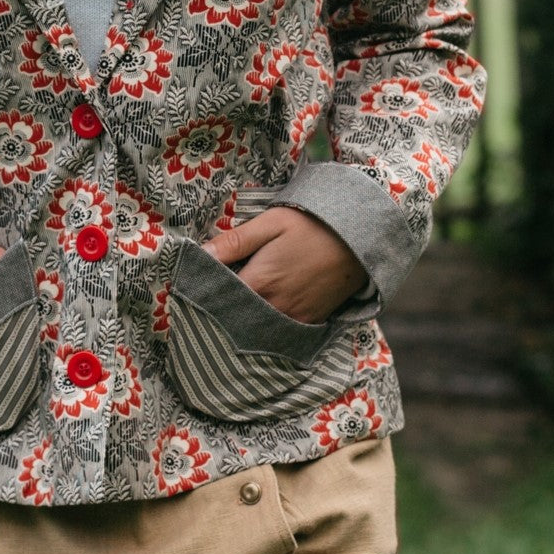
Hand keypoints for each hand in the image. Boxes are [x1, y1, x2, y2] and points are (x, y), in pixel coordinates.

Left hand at [203, 206, 366, 323]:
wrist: (358, 239)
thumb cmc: (311, 226)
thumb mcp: (271, 224)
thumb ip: (234, 241)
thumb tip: (199, 252)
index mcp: (259, 282)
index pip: (219, 299)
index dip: (205, 293)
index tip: (195, 286)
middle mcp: (274, 307)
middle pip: (236, 316)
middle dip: (222, 309)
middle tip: (212, 297)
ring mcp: (293, 317)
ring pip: (256, 325)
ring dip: (244, 317)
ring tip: (234, 305)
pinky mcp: (309, 322)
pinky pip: (279, 329)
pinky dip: (266, 322)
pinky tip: (261, 310)